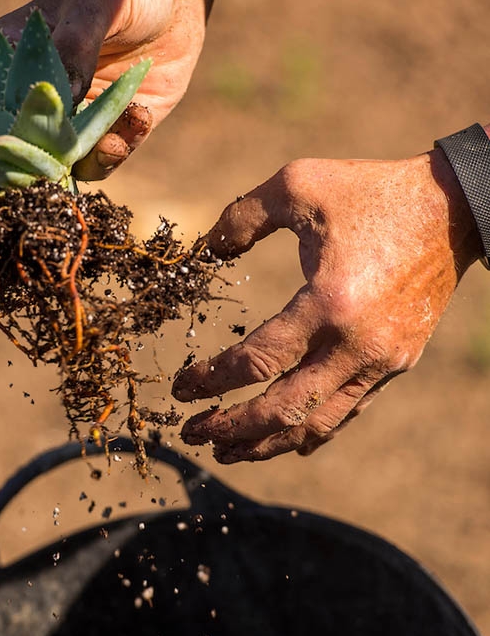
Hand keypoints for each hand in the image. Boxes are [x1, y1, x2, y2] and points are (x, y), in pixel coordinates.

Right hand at [0, 0, 206, 199]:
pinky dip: (114, 151)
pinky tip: (137, 116)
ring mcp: (62, 128)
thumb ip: (74, 43)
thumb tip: (60, 93)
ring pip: (42, 175)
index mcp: (2, 61)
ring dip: (67, 174)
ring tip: (105, 145)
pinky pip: (97, 165)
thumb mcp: (99, 1)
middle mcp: (24, 102)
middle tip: (17, 194)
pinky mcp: (101, 140)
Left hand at [172, 151, 482, 461]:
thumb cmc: (373, 191)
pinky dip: (312, 431)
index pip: (256, 362)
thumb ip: (243, 216)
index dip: (210, 381)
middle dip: (232, 430)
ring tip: (227, 451)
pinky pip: (348, 412)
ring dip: (268, 444)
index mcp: (328, 303)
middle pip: (283, 412)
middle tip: (192, 433)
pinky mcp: (397, 364)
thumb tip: (204, 251)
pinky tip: (285, 440)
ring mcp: (381, 361)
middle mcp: (356, 345)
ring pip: (317, 425)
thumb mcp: (299, 183)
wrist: (455, 207)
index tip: (179, 389)